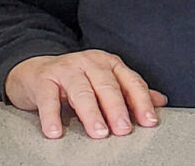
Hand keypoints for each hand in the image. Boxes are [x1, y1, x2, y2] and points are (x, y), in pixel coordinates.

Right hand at [5, 50, 166, 138]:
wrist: (34, 71)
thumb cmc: (74, 79)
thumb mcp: (103, 81)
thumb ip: (129, 92)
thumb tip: (159, 102)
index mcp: (109, 63)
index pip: (131, 82)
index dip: (141, 102)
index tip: (148, 121)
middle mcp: (90, 62)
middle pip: (108, 86)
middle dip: (118, 109)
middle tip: (124, 129)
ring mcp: (66, 69)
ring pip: (82, 92)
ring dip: (92, 114)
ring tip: (99, 132)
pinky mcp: (44, 79)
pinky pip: (48, 99)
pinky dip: (52, 116)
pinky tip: (56, 131)